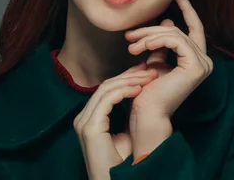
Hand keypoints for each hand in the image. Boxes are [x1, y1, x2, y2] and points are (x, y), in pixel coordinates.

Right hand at [73, 62, 157, 178]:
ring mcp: (84, 122)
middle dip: (130, 75)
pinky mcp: (89, 128)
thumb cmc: (122, 165)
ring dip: (130, 80)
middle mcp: (83, 117)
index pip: (106, 89)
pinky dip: (124, 91)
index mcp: (89, 118)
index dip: (126, 78)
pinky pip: (107, 100)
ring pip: (106, 89)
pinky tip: (139, 89)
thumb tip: (142, 95)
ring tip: (149, 77)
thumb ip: (128, 114)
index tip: (145, 72)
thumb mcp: (127, 133)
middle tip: (150, 69)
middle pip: (106, 85)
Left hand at [125, 0, 213, 120]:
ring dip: (149, 35)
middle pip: (179, 31)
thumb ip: (161, 44)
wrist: (146, 114)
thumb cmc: (147, 93)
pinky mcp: (196, 66)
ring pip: (174, 34)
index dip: (187, 9)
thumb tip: (168, 21)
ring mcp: (203, 64)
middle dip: (153, 27)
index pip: (194, 29)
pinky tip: (141, 46)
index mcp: (197, 61)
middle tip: (130, 33)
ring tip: (130, 44)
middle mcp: (205, 62)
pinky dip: (156, 39)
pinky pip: (175, 40)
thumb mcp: (155, 61)